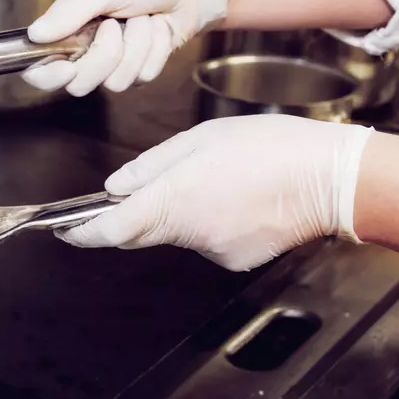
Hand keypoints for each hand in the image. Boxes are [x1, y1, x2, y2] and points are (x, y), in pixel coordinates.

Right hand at [22, 0, 230, 95]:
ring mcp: (114, 63)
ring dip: (136, 47)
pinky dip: (154, 51)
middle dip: (105, 54)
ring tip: (142, 21)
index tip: (65, 67)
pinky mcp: (139, 70)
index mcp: (69, 29)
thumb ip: (69, 10)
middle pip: (79, 83)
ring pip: (114, 83)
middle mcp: (86, 50)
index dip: (46, 75)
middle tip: (115, 25)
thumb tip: (36, 33)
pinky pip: (140, 78)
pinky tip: (157, 31)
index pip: (39, 68)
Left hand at [60, 116, 373, 270]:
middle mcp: (188, 233)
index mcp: (173, 199)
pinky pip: (206, 241)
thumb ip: (152, 166)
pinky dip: (208, 222)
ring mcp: (213, 250)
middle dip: (129, 217)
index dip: (82, 233)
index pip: (110, 229)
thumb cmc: (270, 147)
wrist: (332, 178)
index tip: (66, 230)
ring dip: (177, 212)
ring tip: (214, 179)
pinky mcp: (236, 259)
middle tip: (135, 193)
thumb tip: (115, 187)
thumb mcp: (201, 139)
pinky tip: (235, 198)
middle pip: (140, 233)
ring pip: (176, 233)